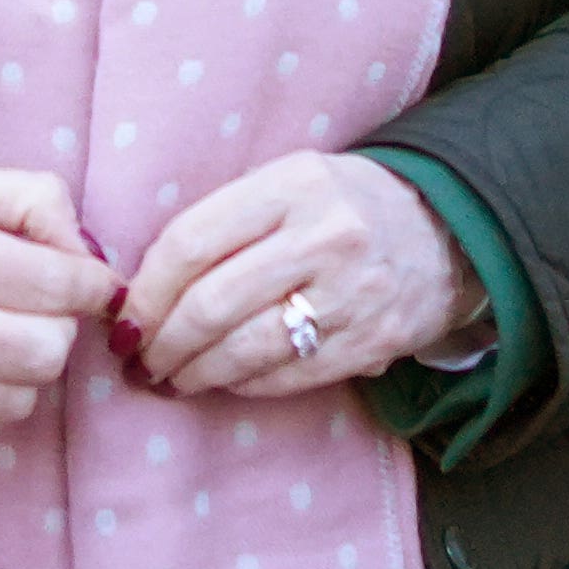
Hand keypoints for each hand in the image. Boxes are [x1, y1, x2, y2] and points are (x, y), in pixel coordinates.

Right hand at [0, 167, 115, 446]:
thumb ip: (29, 199)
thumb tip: (87, 255)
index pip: (55, 284)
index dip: (92, 283)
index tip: (92, 281)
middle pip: (47, 352)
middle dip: (59, 327)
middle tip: (38, 308)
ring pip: (21, 400)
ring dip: (27, 369)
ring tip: (1, 337)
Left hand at [123, 150, 466, 398]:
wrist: (443, 231)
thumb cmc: (340, 206)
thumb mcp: (288, 183)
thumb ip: (225, 222)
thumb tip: (143, 288)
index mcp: (293, 184)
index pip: (193, 241)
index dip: (147, 289)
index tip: (125, 316)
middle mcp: (325, 236)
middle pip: (212, 303)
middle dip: (162, 341)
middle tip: (140, 358)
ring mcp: (352, 293)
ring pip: (245, 349)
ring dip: (193, 373)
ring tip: (171, 377)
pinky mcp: (371, 342)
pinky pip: (285, 376)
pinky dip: (241, 385)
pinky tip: (222, 380)